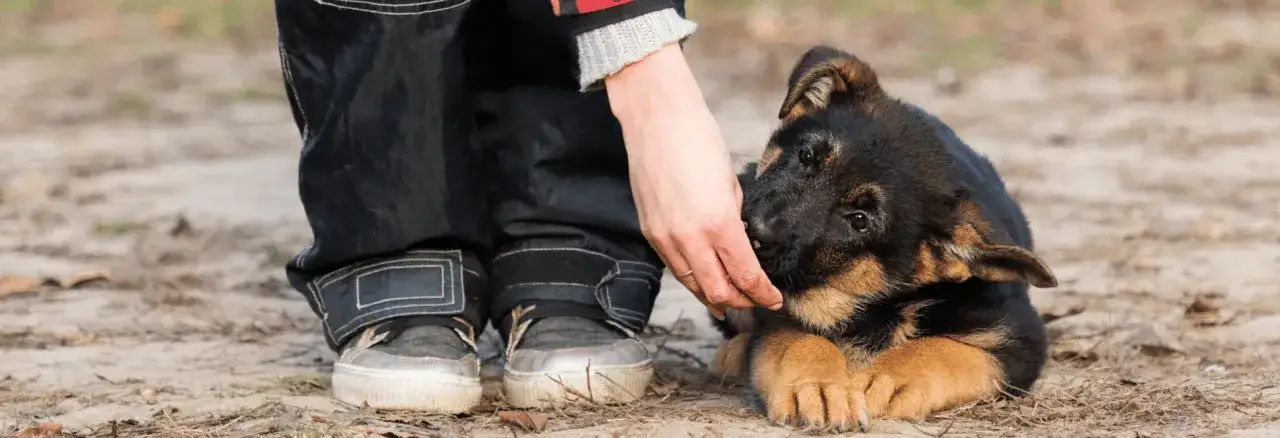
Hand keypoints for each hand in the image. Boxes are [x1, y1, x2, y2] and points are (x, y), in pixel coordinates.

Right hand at [604, 43, 783, 314]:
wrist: (656, 120)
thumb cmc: (698, 140)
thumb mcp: (731, 183)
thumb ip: (734, 220)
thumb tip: (738, 244)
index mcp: (718, 223)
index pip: (746, 276)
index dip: (763, 294)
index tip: (775, 299)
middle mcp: (689, 238)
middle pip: (718, 291)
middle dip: (742, 302)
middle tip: (757, 302)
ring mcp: (665, 238)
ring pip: (693, 285)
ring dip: (715, 296)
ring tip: (732, 300)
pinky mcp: (650, 232)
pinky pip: (675, 268)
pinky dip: (693, 279)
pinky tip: (704, 279)